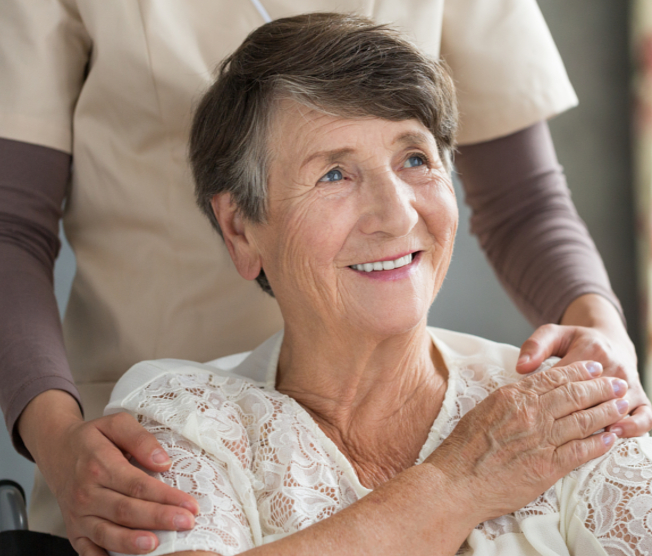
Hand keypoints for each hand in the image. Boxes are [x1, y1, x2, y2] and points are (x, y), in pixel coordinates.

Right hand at [18, 390, 198, 555]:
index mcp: (99, 465)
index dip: (166, 496)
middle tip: (187, 523)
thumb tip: (163, 462)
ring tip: (157, 545)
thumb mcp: (116, 424)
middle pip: (126, 510)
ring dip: (132, 542)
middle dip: (159, 519)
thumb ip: (140, 439)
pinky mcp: (74, 530)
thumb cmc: (93, 437)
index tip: (190, 504)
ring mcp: (78, 515)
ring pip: (107, 533)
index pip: (138, 485)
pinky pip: (87, 551)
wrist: (56, 449)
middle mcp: (86, 493)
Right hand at [428, 361, 626, 521]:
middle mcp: (530, 414)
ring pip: (583, 420)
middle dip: (600, 388)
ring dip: (606, 412)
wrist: (457, 479)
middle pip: (574, 395)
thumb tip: (524, 394)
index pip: (553, 378)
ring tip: (622, 406)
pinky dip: (598, 443)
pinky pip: (580, 451)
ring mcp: (540, 439)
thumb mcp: (484, 410)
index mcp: (513, 396)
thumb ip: (509, 401)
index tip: (593, 368)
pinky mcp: (547, 466)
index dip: (578, 372)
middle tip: (618, 383)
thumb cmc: (464, 448)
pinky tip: (611, 438)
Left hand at [516, 294, 651, 437]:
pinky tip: (614, 434)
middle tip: (557, 429)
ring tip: (588, 434)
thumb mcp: (553, 335)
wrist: (609, 341)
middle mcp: (615, 368)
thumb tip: (521, 368)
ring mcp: (630, 385)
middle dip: (578, 414)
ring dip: (606, 422)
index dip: (552, 395)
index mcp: (591, 351)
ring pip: (622, 408)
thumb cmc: (575, 341)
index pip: (571, 377)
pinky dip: (634, 427)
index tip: (534, 409)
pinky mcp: (642, 398)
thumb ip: (535, 347)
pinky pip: (645, 417)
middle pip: (597, 396)